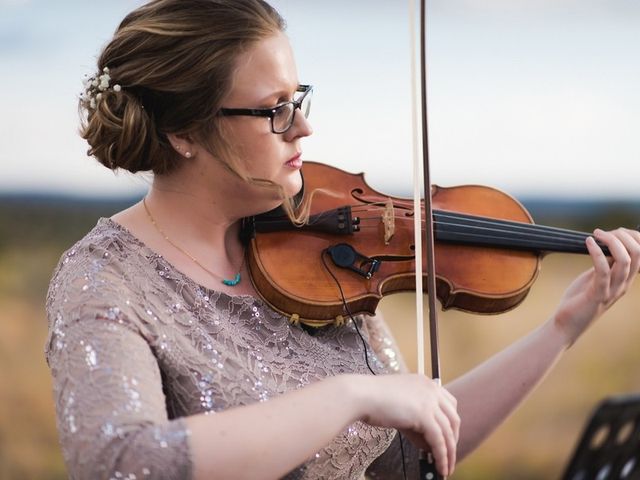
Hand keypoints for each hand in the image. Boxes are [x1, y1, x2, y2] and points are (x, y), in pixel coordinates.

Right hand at [356, 374, 459, 476]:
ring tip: (446, 467)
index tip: (449, 436)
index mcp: (425, 382)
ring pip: (448, 432)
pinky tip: (440, 467)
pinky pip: (439, 441)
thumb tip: (428, 444)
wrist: (362, 395)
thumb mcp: (401, 405)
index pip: (449, 403)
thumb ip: (416, 420)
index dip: (451, 422)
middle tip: (449, 454)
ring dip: (450, 453)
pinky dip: (442, 456)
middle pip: (453, 418)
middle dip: (453, 439)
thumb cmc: (373, 398)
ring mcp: (429, 401)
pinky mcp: (424, 416)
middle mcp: (431, 389)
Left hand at [553, 227, 639, 344]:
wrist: (566, 324)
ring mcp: (612, 290)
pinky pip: (603, 270)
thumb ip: (605, 264)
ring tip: (596, 234)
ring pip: (624, 260)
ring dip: (611, 241)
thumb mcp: (596, 277)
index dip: (631, 236)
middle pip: (637, 253)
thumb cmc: (579, 299)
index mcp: (625, 280)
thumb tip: (608, 244)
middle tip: (602, 232)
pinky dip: (597, 252)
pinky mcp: (597, 294)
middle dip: (623, 236)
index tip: (613, 230)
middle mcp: (623, 285)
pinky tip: (587, 242)